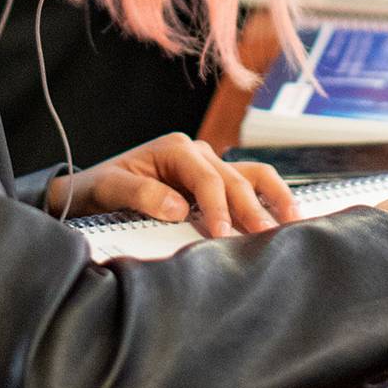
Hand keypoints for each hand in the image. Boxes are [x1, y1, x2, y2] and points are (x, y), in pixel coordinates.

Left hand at [44, 133, 296, 237]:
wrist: (94, 189)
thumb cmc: (102, 187)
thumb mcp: (112, 188)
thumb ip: (143, 194)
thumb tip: (180, 207)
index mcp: (175, 150)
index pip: (207, 179)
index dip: (218, 207)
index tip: (222, 234)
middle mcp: (198, 153)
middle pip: (235, 179)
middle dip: (253, 209)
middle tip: (268, 237)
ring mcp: (209, 165)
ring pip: (253, 175)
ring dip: (274, 197)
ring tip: (293, 222)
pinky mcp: (215, 181)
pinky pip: (249, 184)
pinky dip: (268, 198)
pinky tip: (283, 217)